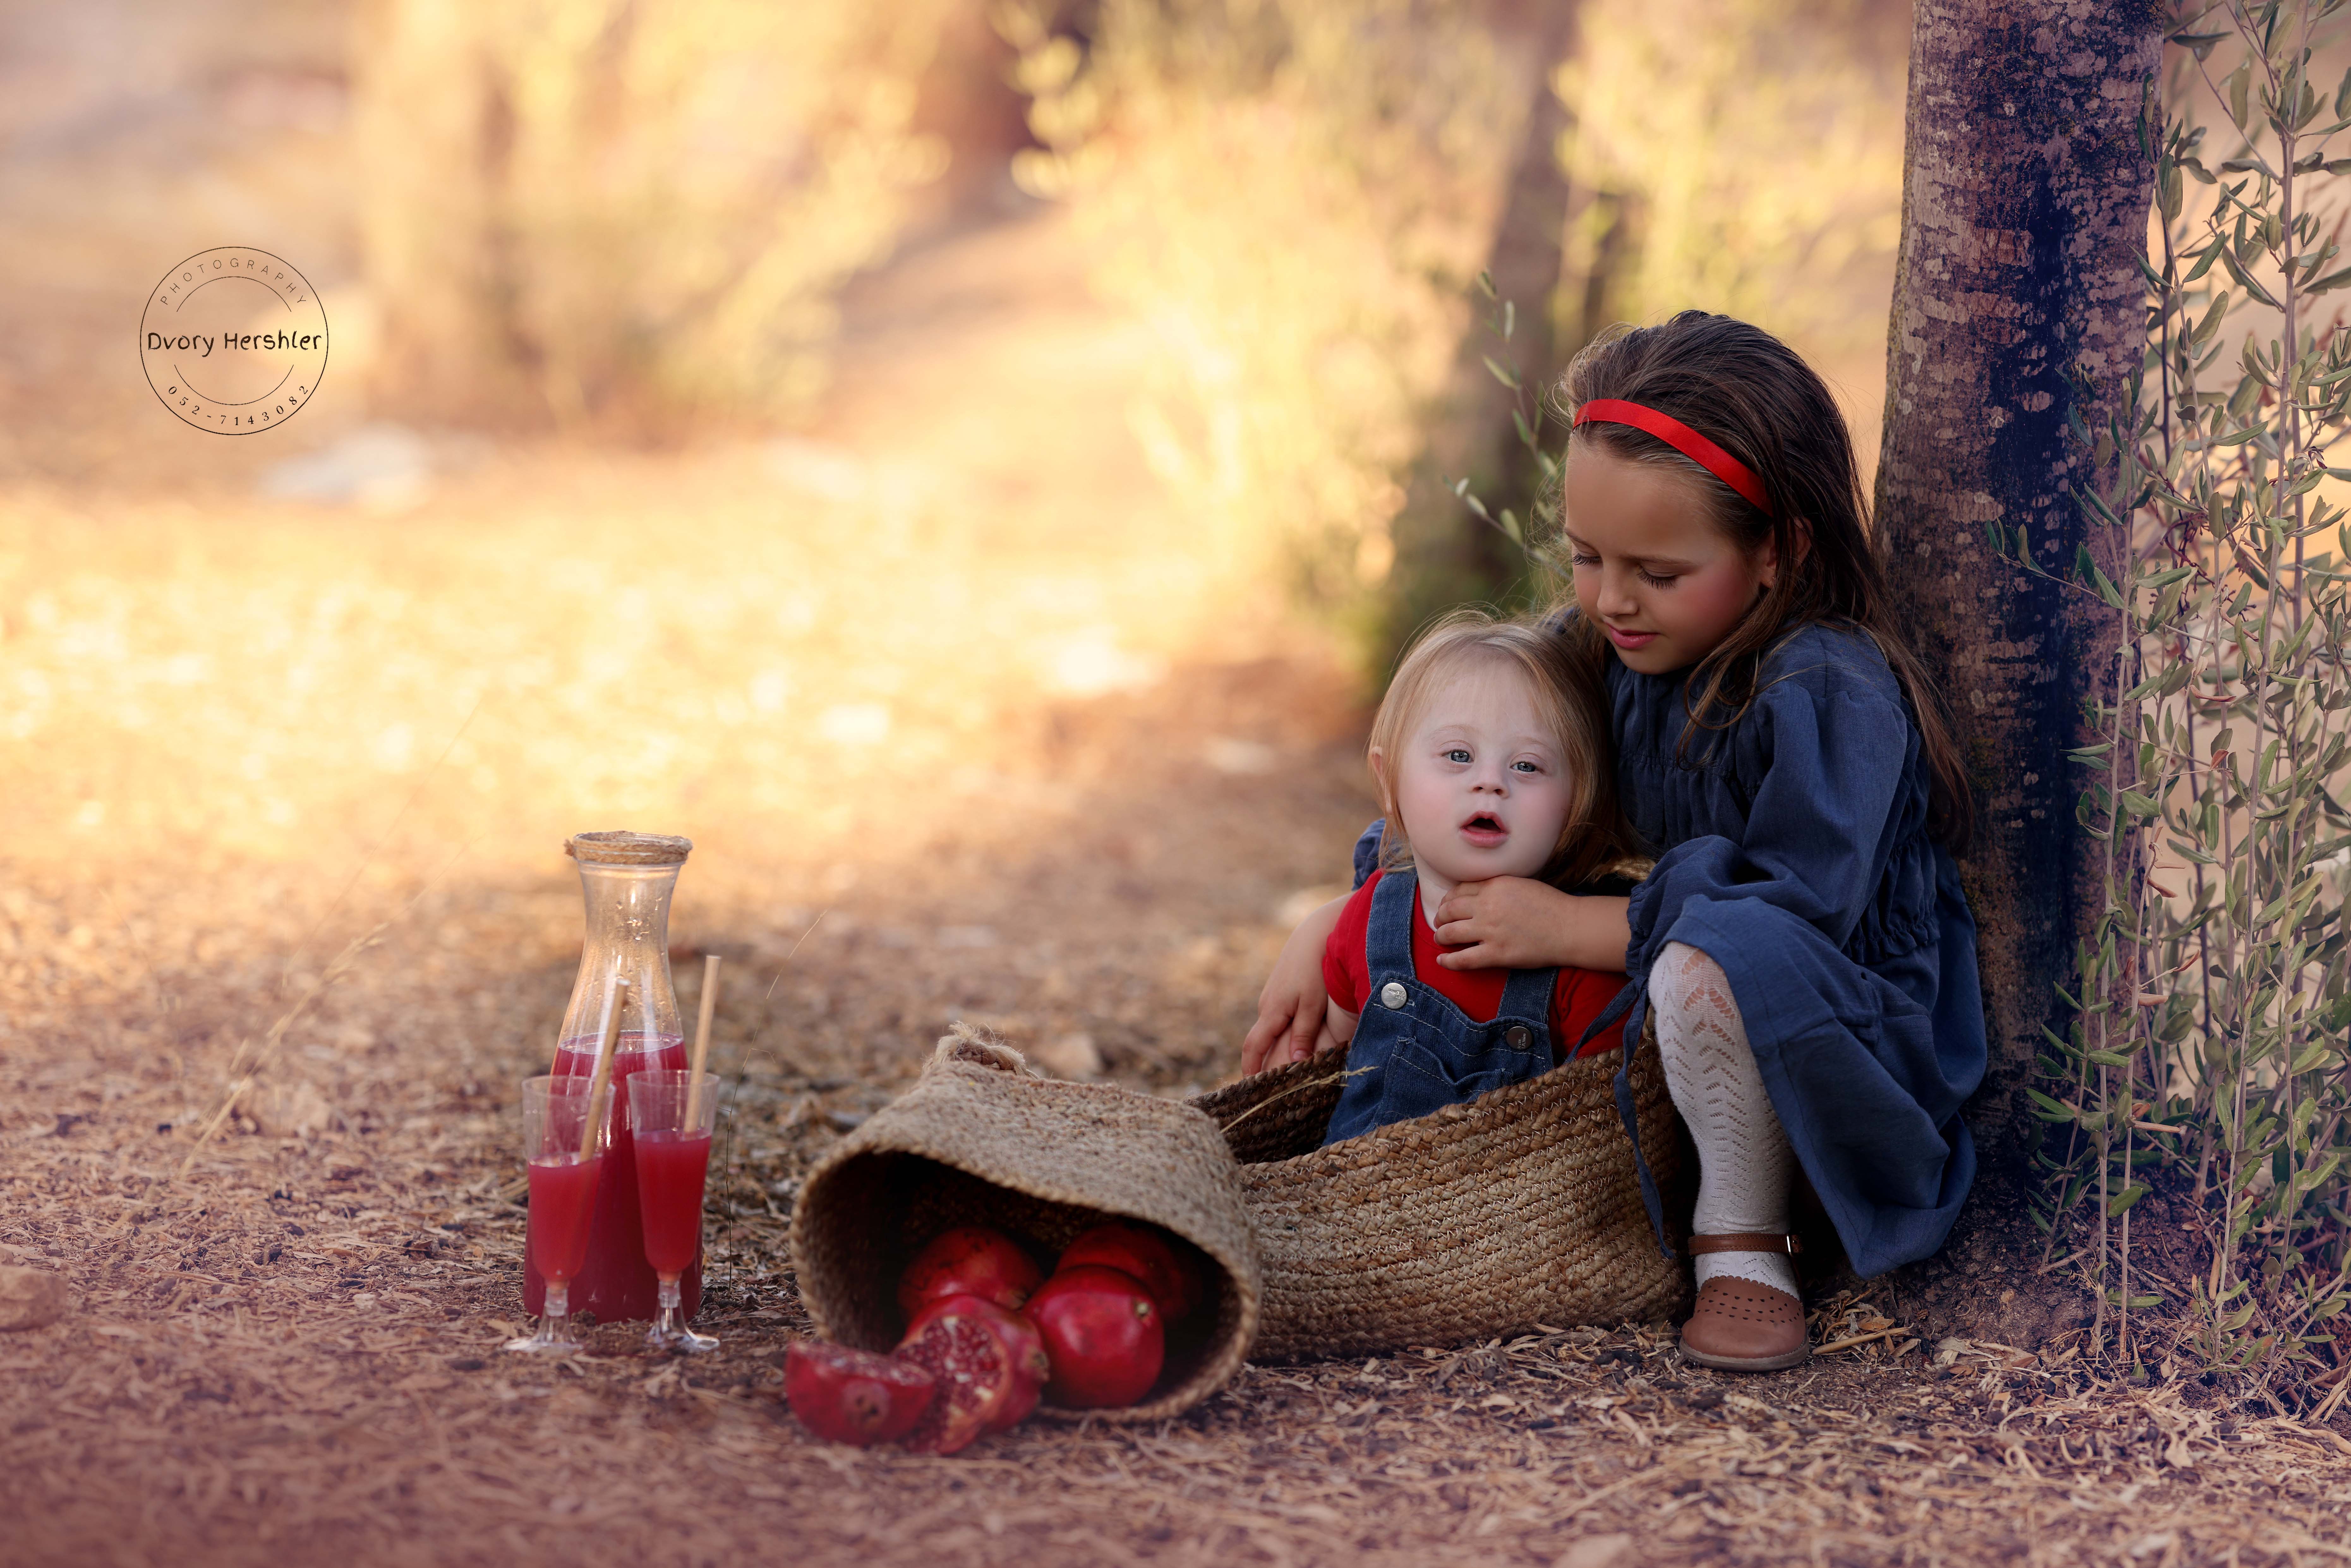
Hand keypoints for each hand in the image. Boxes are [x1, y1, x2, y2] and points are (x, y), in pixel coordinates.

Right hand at [1241, 894, 1346, 1072]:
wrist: (1313, 935)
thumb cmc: (1315, 970)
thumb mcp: (1312, 1005)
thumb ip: (1303, 1033)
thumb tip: (1295, 1061)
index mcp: (1271, 1012)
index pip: (1253, 1048)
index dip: (1250, 1070)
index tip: (1251, 1090)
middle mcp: (1266, 1007)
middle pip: (1260, 1043)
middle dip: (1263, 1065)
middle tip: (1271, 1089)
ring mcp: (1272, 998)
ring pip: (1270, 1031)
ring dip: (1274, 1050)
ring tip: (1285, 1072)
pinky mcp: (1281, 992)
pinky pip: (1277, 1020)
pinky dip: (1282, 1035)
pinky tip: (1295, 1042)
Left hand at [1429, 877, 1593, 969]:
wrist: (1571, 927)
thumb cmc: (1551, 905)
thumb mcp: (1521, 884)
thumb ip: (1497, 887)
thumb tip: (1477, 892)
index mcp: (1494, 886)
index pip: (1459, 890)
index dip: (1448, 899)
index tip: (1447, 905)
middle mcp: (1487, 906)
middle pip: (1450, 910)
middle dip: (1440, 916)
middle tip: (1439, 922)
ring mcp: (1490, 930)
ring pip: (1450, 932)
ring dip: (1441, 936)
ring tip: (1440, 939)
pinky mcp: (1496, 954)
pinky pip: (1463, 959)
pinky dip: (1448, 961)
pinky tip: (1441, 961)